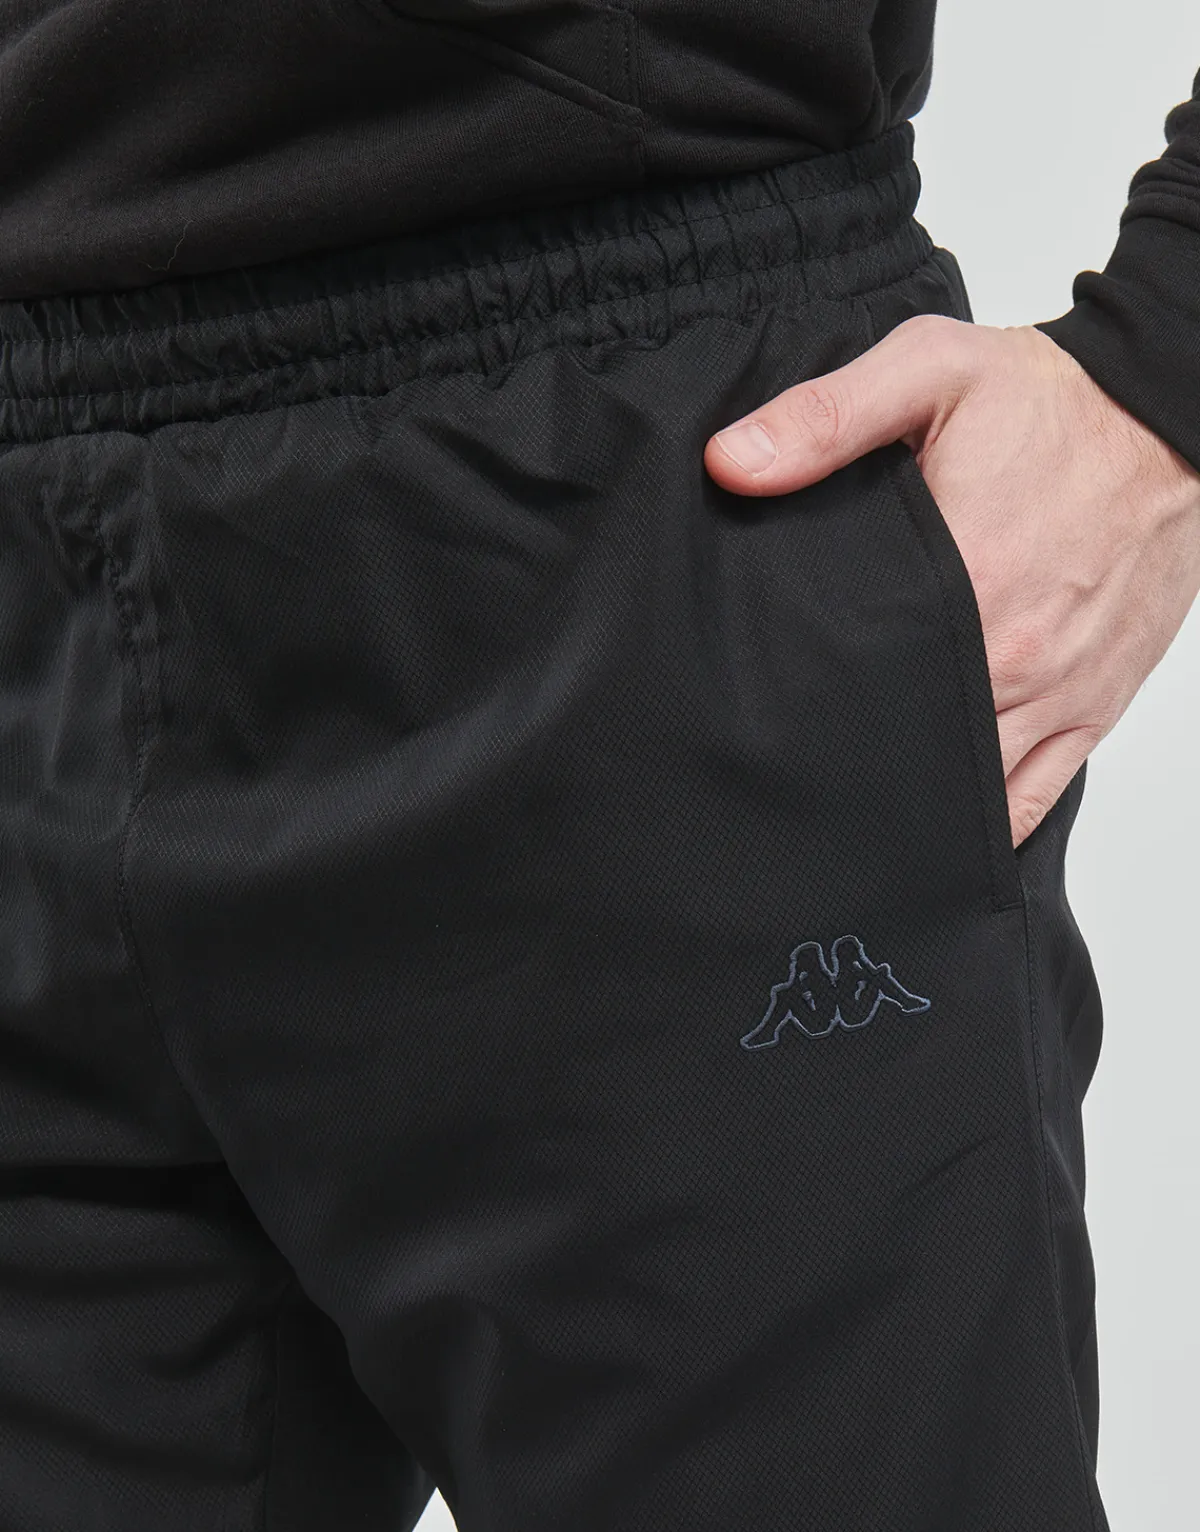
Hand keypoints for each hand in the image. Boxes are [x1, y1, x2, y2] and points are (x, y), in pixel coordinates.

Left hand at [704, 316, 1199, 847]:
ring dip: (912, 799)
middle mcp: (1015, 654)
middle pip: (909, 748)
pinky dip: (986, 822)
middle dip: (850, 761)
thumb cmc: (1051, 401)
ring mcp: (1058, 691)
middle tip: (793, 766)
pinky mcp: (1094, 706)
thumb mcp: (930, 373)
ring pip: (969, 793)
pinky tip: (935, 826)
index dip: (804, 710)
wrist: (1166, 414)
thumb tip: (731, 462)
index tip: (763, 719)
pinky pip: (1035, 797)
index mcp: (968, 579)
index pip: (860, 682)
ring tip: (852, 803)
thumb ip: (826, 417)